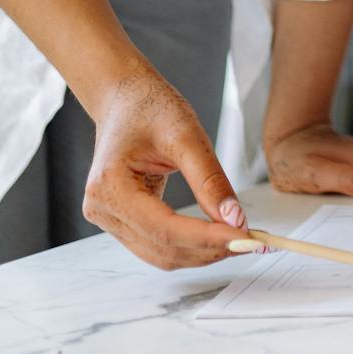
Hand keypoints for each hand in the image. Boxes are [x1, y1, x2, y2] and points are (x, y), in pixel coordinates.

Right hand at [81, 64, 247, 269]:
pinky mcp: (121, 220)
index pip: (164, 229)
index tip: (244, 239)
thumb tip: (235, 219)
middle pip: (162, 249)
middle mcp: (102, 209)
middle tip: (250, 242)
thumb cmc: (150, 107)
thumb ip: (210, 180)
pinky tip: (216, 235)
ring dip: (201, 253)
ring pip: (160, 254)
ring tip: (238, 239)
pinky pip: (157, 244)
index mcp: (110, 186)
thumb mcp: (187, 135)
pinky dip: (189, 245)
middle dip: (209, 250)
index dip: (207, 238)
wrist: (125, 98)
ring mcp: (108, 218)